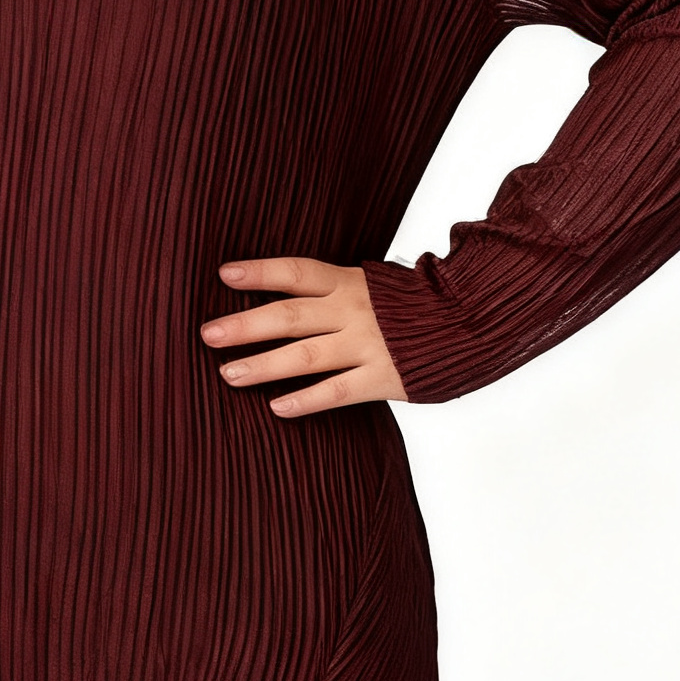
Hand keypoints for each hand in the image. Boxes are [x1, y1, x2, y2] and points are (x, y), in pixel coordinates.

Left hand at [199, 255, 407, 411]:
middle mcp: (354, 311)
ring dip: (264, 366)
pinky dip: (307, 400)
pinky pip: (338, 392)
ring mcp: (368, 345)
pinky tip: (277, 408)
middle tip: (209, 334)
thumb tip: (282, 290)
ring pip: (307, 356)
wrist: (471, 321)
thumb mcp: (371, 282)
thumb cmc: (409, 303)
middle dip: (246, 325)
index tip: (224, 274)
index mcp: (349, 282)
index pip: (297, 272)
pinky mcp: (384, 378)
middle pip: (290, 315)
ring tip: (229, 374)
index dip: (260, 272)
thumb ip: (332, 289)